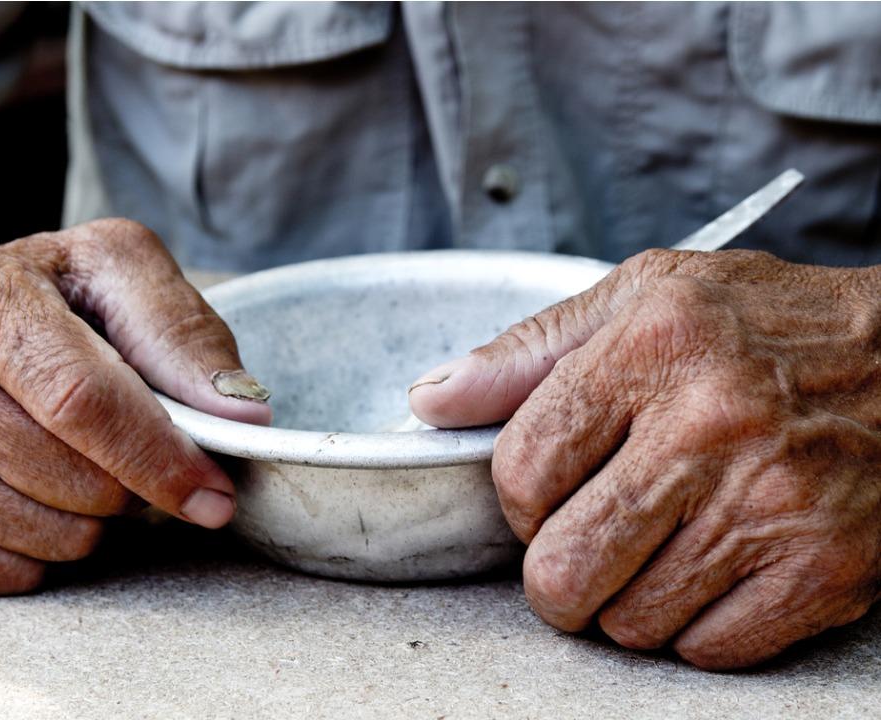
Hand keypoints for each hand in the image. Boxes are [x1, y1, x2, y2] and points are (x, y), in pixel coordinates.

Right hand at [0, 220, 269, 593]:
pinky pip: (15, 572)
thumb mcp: (113, 273)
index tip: (214, 493)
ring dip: (98, 513)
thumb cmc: (38, 297)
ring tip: (76, 454)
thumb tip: (241, 415)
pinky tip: (36, 488)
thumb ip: (181, 333)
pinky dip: (50, 544)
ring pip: (55, 537)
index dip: (162, 456)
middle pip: (80, 482)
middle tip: (133, 443)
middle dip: (138, 482)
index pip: (85, 403)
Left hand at [410, 249, 880, 669]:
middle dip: (552, 572)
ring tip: (661, 542)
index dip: (516, 497)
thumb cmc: (766, 323)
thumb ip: (527, 350)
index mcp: (651, 348)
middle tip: (581, 542)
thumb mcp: (642, 295)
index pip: (521, 468)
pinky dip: (694, 625)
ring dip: (627, 597)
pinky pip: (707, 650)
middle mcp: (710, 428)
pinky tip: (713, 567)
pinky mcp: (823, 570)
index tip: (543, 491)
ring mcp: (770, 507)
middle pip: (563, 566)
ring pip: (629, 621)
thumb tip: (433, 400)